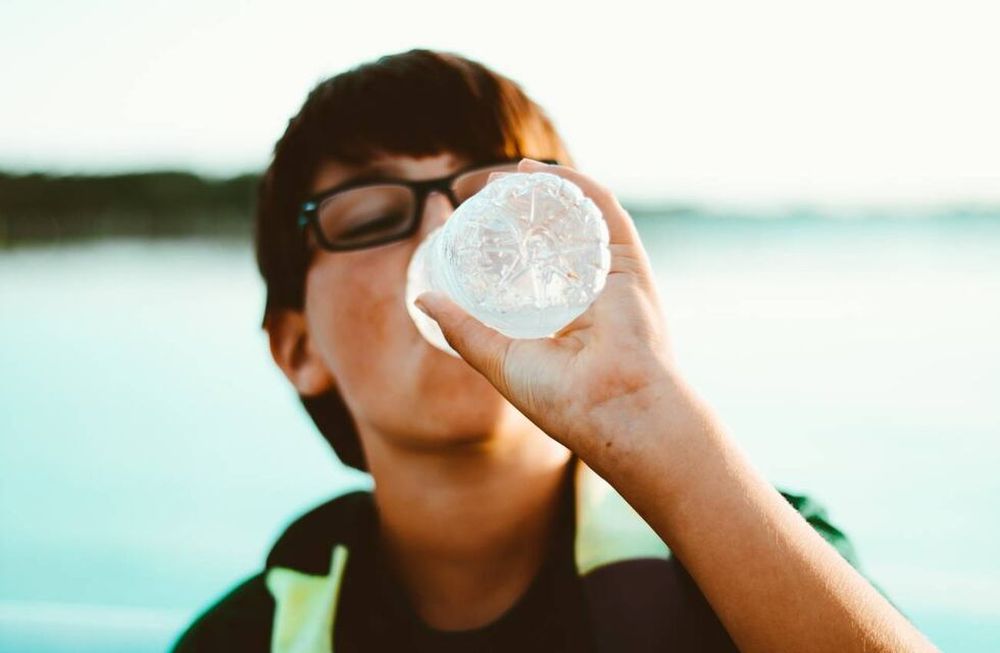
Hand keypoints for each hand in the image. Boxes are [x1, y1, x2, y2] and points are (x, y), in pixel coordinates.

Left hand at [415, 158, 684, 466]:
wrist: (615, 410)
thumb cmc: (562, 399)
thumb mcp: (498, 359)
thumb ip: (463, 329)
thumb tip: (422, 299)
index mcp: (567, 321)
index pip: (537, 270)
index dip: (509, 243)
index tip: (476, 225)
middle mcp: (593, 295)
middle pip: (558, 237)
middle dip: (525, 209)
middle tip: (488, 190)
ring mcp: (613, 276)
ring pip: (579, 218)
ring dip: (546, 190)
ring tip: (510, 173)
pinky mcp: (629, 262)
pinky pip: (603, 210)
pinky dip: (574, 185)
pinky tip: (540, 173)